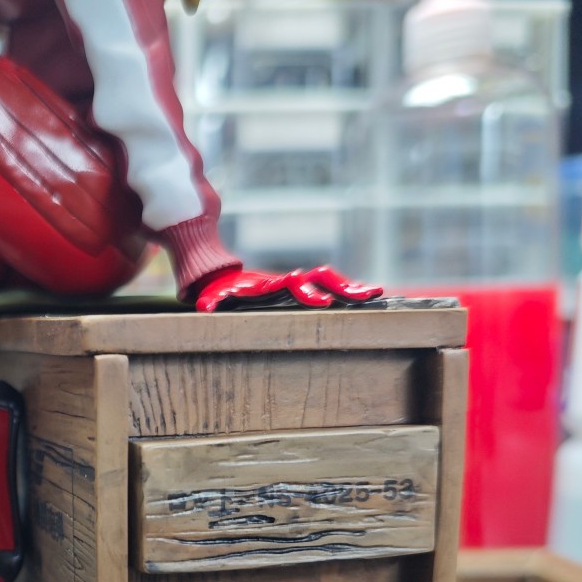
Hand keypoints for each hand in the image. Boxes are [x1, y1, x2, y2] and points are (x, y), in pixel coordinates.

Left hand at [195, 266, 383, 312]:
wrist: (216, 274)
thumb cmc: (215, 291)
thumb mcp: (212, 296)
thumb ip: (210, 302)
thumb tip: (206, 308)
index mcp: (267, 286)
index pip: (291, 287)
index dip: (307, 294)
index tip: (324, 304)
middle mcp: (284, 282)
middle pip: (318, 279)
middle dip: (341, 286)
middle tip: (366, 295)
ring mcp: (292, 284)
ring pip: (326, 280)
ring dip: (349, 287)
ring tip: (375, 293)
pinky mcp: (295, 289)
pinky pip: (324, 286)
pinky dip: (345, 290)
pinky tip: (367, 296)